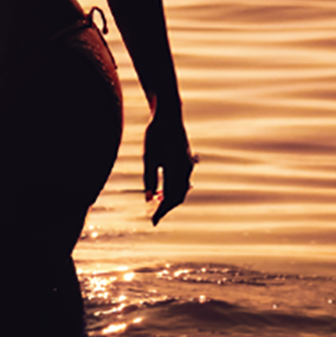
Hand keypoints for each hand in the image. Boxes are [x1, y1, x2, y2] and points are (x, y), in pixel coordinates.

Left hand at [143, 106, 194, 225]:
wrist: (168, 114)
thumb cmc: (156, 134)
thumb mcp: (148, 157)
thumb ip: (149, 178)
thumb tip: (149, 199)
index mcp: (177, 169)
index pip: (171, 198)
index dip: (162, 211)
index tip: (153, 222)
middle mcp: (186, 169)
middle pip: (179, 196)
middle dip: (166, 208)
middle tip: (154, 217)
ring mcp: (187, 164)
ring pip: (181, 189)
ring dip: (170, 198)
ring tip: (157, 205)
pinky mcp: (185, 160)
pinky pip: (182, 180)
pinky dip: (173, 189)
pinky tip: (162, 191)